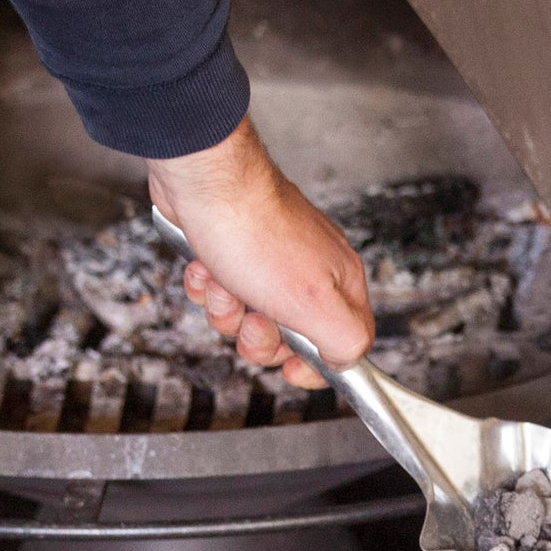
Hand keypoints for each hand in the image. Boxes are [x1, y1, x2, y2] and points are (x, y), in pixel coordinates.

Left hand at [146, 117, 373, 388]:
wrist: (203, 180)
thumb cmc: (257, 233)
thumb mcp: (317, 305)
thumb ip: (346, 340)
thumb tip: (346, 359)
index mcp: (339, 284)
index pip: (343, 343)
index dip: (314, 366)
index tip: (289, 370)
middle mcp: (308, 272)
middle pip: (288, 339)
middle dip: (259, 337)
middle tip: (252, 317)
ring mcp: (269, 260)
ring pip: (248, 316)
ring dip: (227, 310)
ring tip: (223, 282)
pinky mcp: (233, 249)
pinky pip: (220, 290)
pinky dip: (207, 286)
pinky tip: (205, 266)